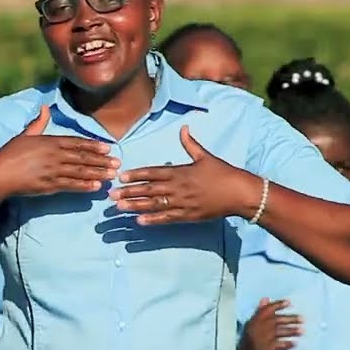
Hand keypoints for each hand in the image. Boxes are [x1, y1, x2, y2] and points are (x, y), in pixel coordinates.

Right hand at [0, 105, 118, 197]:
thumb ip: (38, 123)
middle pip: (82, 157)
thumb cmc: (9, 153)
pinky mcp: (49, 185)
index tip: (107, 148)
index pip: (77, 143)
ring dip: (97, 174)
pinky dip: (84, 186)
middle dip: (101, 161)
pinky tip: (96, 187)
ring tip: (112, 176)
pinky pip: (70, 185)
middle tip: (117, 164)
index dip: (93, 145)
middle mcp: (54, 155)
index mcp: (50, 142)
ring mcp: (53, 171)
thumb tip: (43, 107)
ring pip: (80, 172)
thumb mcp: (25, 134)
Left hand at [111, 125, 259, 224]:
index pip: (153, 173)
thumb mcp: (205, 156)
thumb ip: (190, 144)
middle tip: (111, 195)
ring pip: (154, 205)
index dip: (136, 174)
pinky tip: (139, 221)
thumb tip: (184, 128)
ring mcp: (182, 203)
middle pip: (149, 190)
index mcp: (180, 171)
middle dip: (129, 192)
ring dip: (135, 206)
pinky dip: (153, 220)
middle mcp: (178, 187)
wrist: (238, 192)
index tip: (121, 176)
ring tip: (119, 208)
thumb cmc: (222, 172)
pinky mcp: (188, 215)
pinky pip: (167, 218)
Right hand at [238, 298, 301, 349]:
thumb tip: (265, 298)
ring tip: (302, 331)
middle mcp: (255, 329)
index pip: (265, 310)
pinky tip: (294, 344)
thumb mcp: (251, 326)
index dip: (277, 305)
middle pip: (275, 321)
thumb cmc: (247, 344)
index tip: (289, 302)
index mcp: (252, 322)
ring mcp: (259, 341)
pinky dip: (286, 344)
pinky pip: (277, 346)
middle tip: (302, 319)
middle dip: (290, 319)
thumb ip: (259, 312)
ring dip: (291, 331)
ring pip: (278, 333)